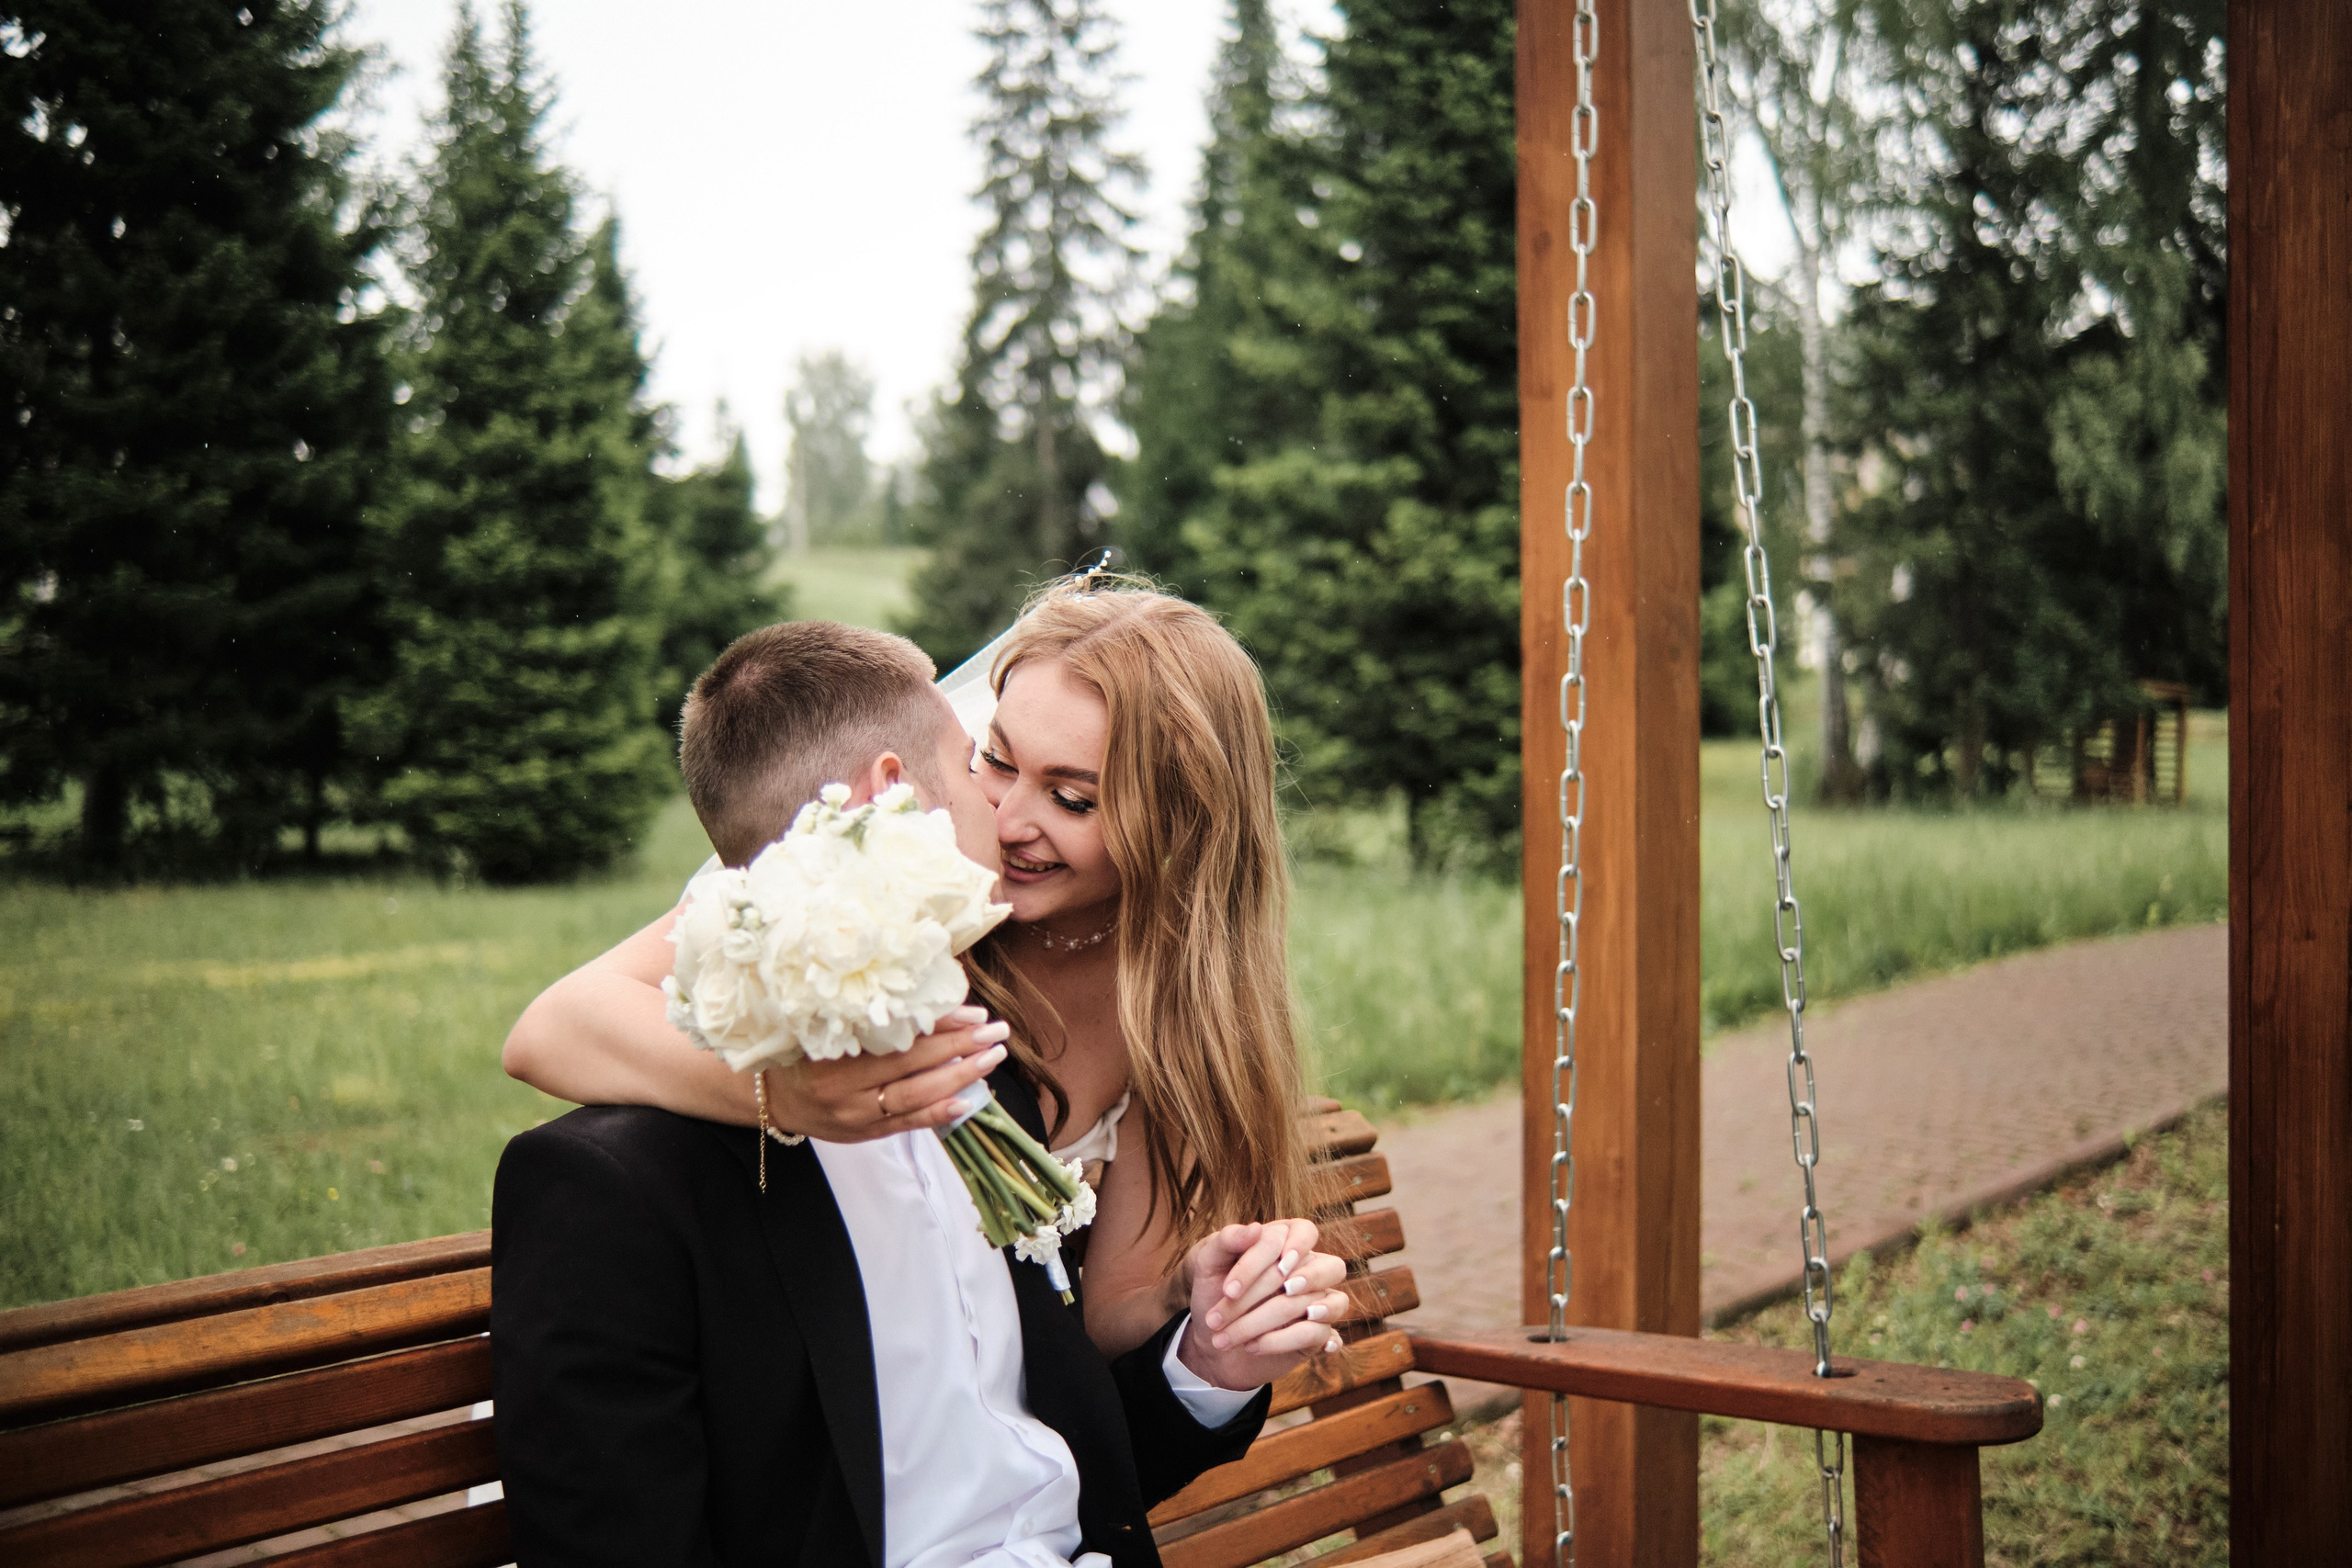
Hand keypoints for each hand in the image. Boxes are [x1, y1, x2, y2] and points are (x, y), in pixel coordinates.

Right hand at [764, 1007, 1009, 1142]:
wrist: (773, 1098)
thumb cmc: (803, 1052)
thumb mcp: (822, 1027)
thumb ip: (866, 1018)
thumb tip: (925, 997)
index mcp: (832, 1051)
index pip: (895, 1038)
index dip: (936, 1025)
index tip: (972, 1012)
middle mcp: (844, 1086)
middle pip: (911, 1066)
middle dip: (959, 1048)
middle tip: (996, 1031)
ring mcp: (855, 1114)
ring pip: (914, 1097)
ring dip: (958, 1078)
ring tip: (991, 1058)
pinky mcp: (864, 1134)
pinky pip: (906, 1124)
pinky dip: (938, 1113)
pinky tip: (967, 1101)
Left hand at [1175, 1218, 1350, 1390]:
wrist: (1212, 1338)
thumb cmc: (1213, 1293)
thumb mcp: (1208, 1263)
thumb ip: (1228, 1240)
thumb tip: (1256, 1228)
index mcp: (1289, 1241)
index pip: (1296, 1236)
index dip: (1260, 1261)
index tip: (1229, 1289)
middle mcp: (1311, 1269)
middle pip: (1327, 1266)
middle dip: (1269, 1289)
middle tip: (1234, 1304)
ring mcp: (1319, 1302)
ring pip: (1327, 1303)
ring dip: (1273, 1321)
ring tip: (1247, 1337)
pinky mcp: (1318, 1334)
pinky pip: (1322, 1334)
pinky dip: (1288, 1341)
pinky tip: (1258, 1347)